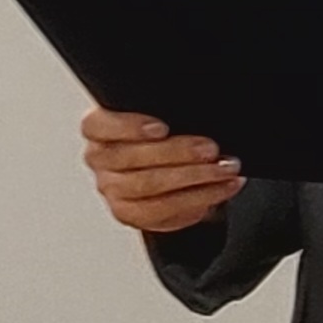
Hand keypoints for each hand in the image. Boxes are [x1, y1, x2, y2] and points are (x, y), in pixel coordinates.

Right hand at [82, 107, 245, 234]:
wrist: (167, 165)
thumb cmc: (164, 131)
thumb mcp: (161, 113)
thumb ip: (168, 109)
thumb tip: (201, 112)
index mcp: (98, 128)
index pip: (99, 126)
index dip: (129, 127)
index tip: (163, 128)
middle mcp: (99, 159)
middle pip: (131, 158)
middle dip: (177, 152)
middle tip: (211, 149)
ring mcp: (111, 188)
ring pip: (149, 185)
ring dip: (194, 177)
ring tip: (225, 169)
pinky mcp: (129, 213)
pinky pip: (163, 210)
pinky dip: (199, 198)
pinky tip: (222, 187)